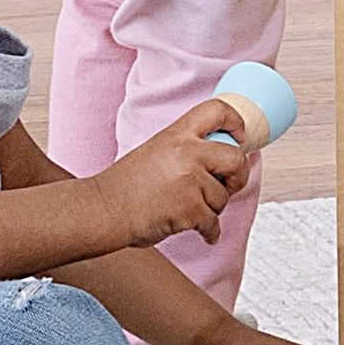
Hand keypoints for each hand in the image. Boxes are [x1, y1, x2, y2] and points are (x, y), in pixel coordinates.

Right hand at [92, 108, 254, 253]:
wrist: (102, 211)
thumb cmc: (125, 186)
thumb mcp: (156, 151)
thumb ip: (186, 150)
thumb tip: (219, 161)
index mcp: (177, 134)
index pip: (217, 111)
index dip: (236, 122)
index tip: (241, 137)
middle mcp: (187, 153)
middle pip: (236, 158)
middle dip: (237, 176)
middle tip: (229, 185)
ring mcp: (190, 182)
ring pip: (222, 198)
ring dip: (211, 209)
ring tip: (188, 210)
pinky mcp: (189, 210)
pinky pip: (212, 223)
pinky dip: (209, 232)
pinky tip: (205, 234)